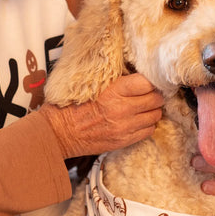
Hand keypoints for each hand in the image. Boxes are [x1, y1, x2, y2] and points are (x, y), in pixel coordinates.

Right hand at [42, 73, 163, 159]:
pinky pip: (148, 131)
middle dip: (154, 95)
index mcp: (114, 91)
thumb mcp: (91, 85)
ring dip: (151, 111)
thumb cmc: (71, 106)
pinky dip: (146, 125)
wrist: (59, 132)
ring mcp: (125, 126)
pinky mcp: (123, 140)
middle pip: (155, 99)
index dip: (150, 81)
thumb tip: (135, 75)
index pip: (147, 82)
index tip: (148, 82)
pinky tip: (137, 121)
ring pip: (155, 116)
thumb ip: (115, 81)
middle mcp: (122, 108)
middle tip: (149, 94)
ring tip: (143, 108)